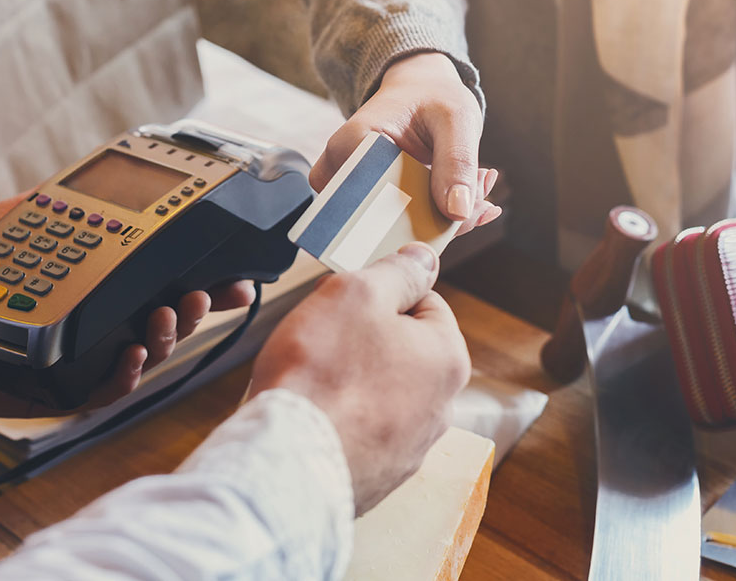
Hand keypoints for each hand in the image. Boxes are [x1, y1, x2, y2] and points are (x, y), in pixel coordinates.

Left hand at [0, 194, 256, 416]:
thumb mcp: (19, 220)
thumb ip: (59, 201)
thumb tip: (95, 176)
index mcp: (102, 285)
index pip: (165, 281)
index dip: (205, 280)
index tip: (235, 273)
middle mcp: (104, 322)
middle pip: (171, 318)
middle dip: (197, 308)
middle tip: (206, 294)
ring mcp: (90, 356)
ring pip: (150, 353)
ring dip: (169, 336)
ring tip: (165, 317)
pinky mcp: (68, 389)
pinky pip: (111, 389)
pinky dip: (128, 374)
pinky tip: (131, 354)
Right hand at [250, 243, 471, 512]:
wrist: (288, 461)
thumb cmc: (321, 374)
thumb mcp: (357, 294)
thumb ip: (397, 272)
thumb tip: (425, 259)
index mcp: (447, 359)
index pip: (427, 304)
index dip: (383, 294)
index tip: (347, 302)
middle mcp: (442, 408)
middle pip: (404, 351)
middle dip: (366, 341)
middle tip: (323, 340)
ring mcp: (411, 448)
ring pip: (382, 394)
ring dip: (352, 383)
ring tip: (314, 382)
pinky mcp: (380, 477)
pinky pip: (362, 434)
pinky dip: (341, 423)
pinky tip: (314, 418)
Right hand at [311, 51, 499, 235]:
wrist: (420, 91)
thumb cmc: (434, 97)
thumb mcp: (456, 117)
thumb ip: (457, 161)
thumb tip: (457, 213)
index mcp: (352, 145)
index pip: (376, 201)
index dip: (421, 218)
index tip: (465, 211)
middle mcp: (342, 172)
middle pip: (386, 223)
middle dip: (439, 222)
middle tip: (484, 205)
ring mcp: (353, 190)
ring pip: (398, 229)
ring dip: (444, 220)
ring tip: (479, 187)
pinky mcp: (370, 202)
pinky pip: (405, 224)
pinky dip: (440, 216)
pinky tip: (471, 195)